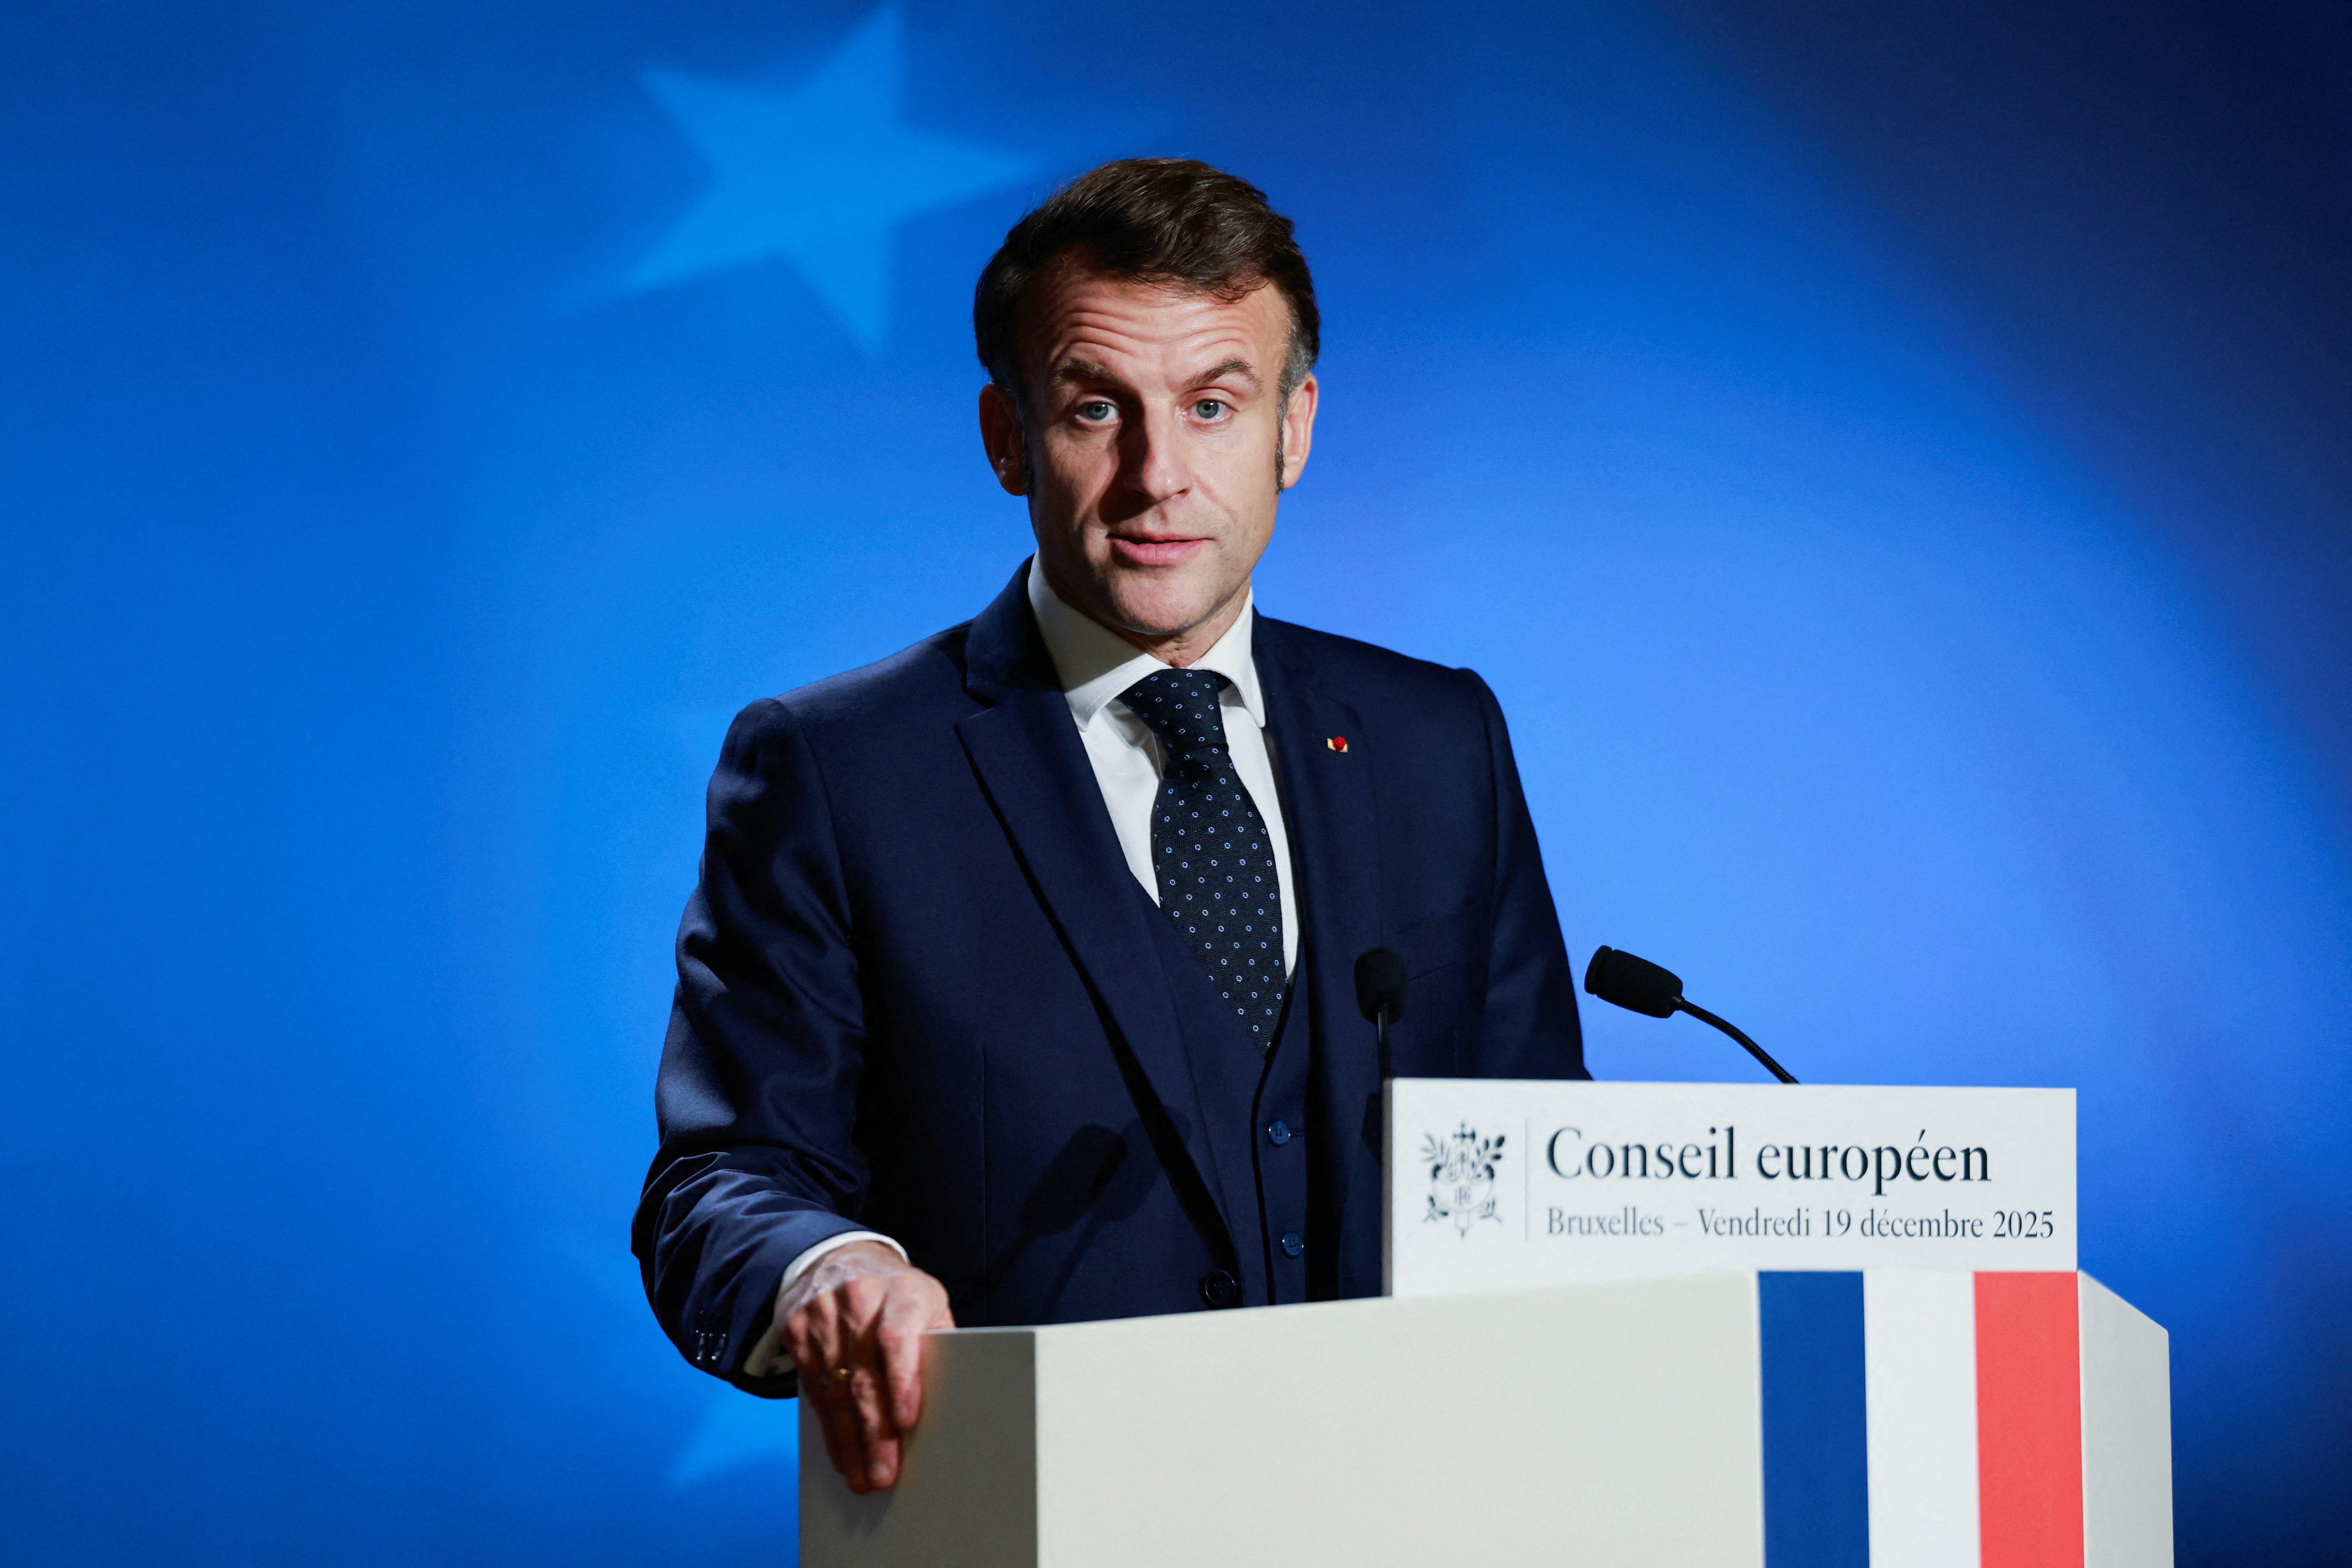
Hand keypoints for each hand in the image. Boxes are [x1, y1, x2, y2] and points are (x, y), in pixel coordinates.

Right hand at [778, 1240, 953, 1492]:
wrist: (838, 1258)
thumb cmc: (897, 1292)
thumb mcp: (927, 1302)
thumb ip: (937, 1342)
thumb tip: (954, 1397)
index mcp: (902, 1290)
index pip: (898, 1335)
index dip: (902, 1379)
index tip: (907, 1420)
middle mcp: (859, 1299)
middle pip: (865, 1376)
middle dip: (875, 1432)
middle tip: (884, 1474)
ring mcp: (822, 1315)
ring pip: (836, 1391)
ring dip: (850, 1442)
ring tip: (863, 1477)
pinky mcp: (797, 1331)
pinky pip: (813, 1391)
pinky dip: (829, 1429)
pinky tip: (841, 1454)